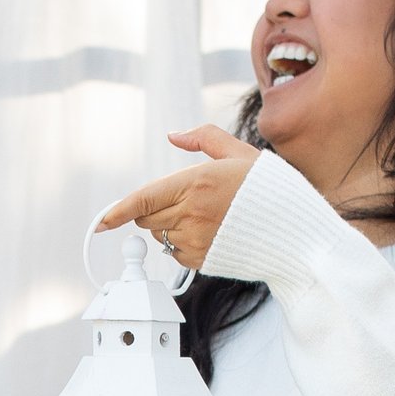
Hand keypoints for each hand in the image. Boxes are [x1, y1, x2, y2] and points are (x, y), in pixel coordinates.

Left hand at [97, 125, 256, 272]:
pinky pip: (175, 253)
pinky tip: (209, 233)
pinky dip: (182, 244)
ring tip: (203, 216)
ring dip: (168, 227)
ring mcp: (196, 240)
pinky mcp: (203, 260)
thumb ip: (204, 138)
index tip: (101, 222)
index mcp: (196, 182)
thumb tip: (174, 135)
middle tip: (181, 201)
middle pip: (146, 219)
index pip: (143, 199)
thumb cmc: (268, 189)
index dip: (117, 211)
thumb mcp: (238, 151)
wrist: (294, 229)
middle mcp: (192, 213)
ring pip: (159, 236)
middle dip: (152, 211)